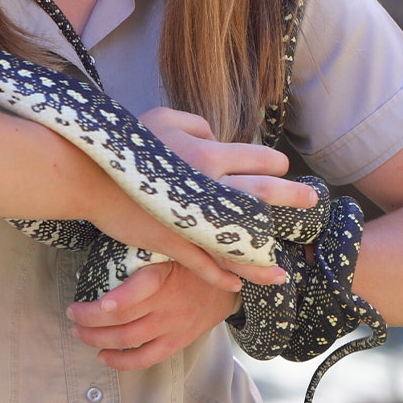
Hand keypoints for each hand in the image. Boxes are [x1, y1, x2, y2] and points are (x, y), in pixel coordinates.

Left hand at [66, 260, 236, 369]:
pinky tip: (103, 355)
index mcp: (163, 276)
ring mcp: (173, 325)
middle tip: (72, 314)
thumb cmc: (188, 260)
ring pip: (129, 340)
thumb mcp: (169, 247)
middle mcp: (168, 303)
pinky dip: (121, 361)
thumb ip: (141, 251)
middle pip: (122, 319)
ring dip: (98, 339)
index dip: (107, 303)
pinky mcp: (177, 341)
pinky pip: (146, 358)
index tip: (83, 304)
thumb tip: (102, 242)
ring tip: (80, 333)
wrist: (226, 284)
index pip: (134, 293)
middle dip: (89, 320)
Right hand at [140, 107, 319, 286]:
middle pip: (264, 196)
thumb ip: (197, 124)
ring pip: (240, 242)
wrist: (90, 175)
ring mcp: (194, 220)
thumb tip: (217, 137)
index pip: (259, 158)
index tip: (282, 168)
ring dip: (262, 259)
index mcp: (209, 154)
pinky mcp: (174, 242)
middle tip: (312, 201)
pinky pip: (205, 265)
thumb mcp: (162, 117)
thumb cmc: (125, 143)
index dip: (275, 162)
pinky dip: (222, 278)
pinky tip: (236, 285)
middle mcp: (210, 187)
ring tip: (282, 273)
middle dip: (293, 198)